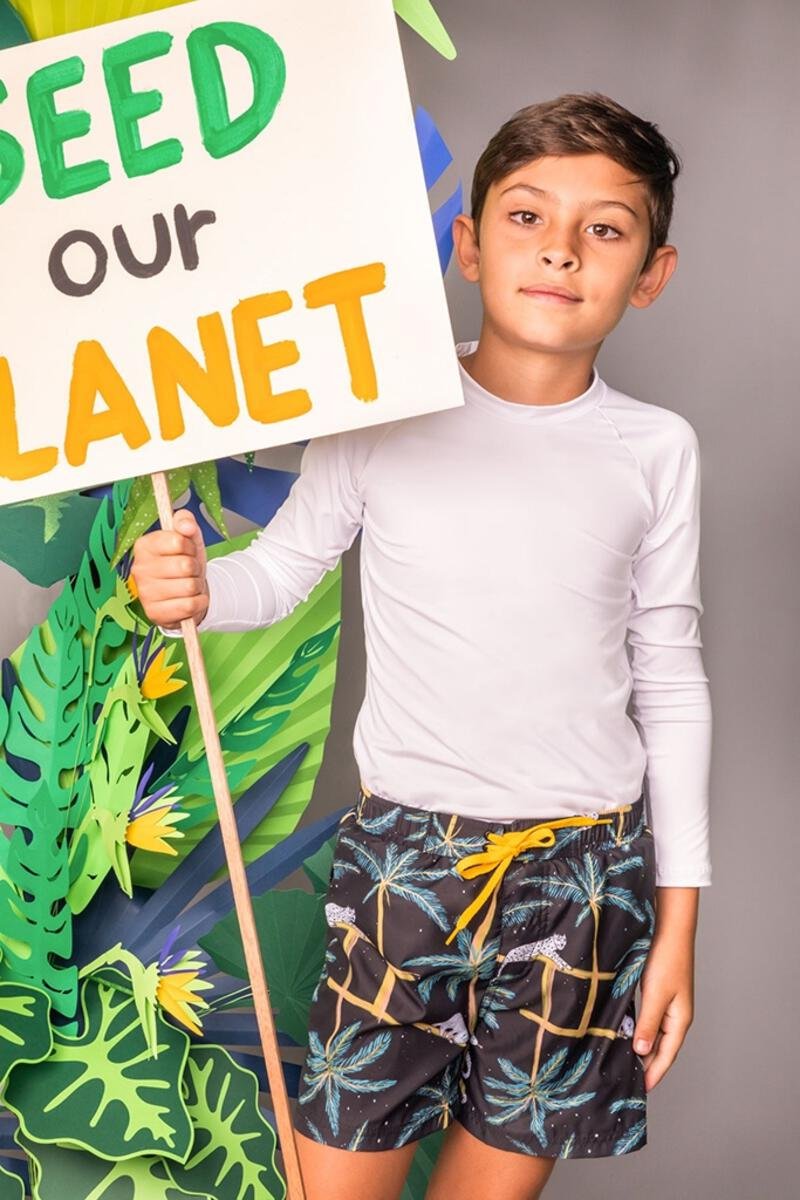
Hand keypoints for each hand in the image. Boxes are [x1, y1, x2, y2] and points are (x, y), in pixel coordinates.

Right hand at [131, 508, 208, 629]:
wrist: (186, 594)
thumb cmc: (184, 563)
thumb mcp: (188, 538)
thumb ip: (185, 521)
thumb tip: (186, 526)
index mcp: (144, 546)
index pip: (178, 541)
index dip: (190, 546)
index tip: (187, 551)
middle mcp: (139, 569)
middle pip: (185, 565)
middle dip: (195, 568)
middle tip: (190, 571)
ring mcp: (145, 593)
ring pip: (189, 586)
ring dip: (197, 586)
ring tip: (189, 585)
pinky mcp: (154, 613)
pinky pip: (190, 605)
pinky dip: (199, 602)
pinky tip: (191, 600)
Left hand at [633, 920, 694, 1091]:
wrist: (670, 929)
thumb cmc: (666, 959)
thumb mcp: (656, 994)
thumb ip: (649, 1024)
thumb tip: (642, 1051)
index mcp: (680, 1020)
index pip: (667, 1055)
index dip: (654, 1073)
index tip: (641, 1090)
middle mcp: (676, 1015)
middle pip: (662, 1049)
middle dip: (648, 1066)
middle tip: (629, 1081)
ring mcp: (668, 1005)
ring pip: (655, 1035)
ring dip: (643, 1049)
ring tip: (626, 1063)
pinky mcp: (659, 993)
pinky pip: (650, 1021)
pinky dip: (640, 1031)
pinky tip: (627, 1034)